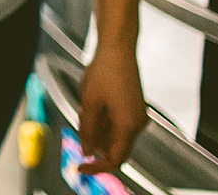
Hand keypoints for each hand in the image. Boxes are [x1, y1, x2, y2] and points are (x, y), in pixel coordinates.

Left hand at [76, 43, 146, 174]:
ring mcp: (137, 116)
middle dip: (95, 144)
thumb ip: (87, 131)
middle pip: (115, 149)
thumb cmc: (105, 72)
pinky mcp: (134, 109)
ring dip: (98, 131)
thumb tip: (86, 152)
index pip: (114, 159)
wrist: (117, 50)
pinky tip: (94, 107)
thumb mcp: (89, 104)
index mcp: (128, 126)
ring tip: (85, 110)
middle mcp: (137, 124)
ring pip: (115, 137)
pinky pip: (119, 125)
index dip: (96, 167)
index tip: (80, 167)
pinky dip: (104, 122)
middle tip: (80, 128)